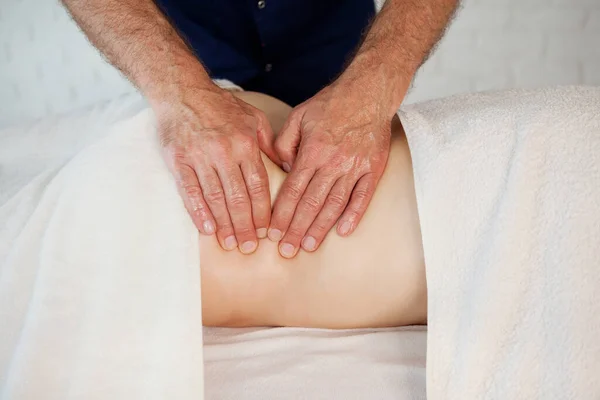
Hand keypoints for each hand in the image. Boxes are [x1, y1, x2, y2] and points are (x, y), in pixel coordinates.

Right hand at [158, 85, 278, 253]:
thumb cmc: (220, 106)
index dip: (262, 212)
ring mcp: (200, 157)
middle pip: (238, 197)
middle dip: (245, 226)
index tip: (266, 231)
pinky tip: (207, 228)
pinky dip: (198, 211)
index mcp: (245, 144)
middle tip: (249, 247)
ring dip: (224, 224)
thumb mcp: (253, 117)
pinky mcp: (178, 160)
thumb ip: (269, 143)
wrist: (182, 91)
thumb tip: (286, 165)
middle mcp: (224, 152)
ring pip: (215, 198)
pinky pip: (190, 191)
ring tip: (230, 243)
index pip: (257, 186)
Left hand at [269, 75, 392, 257]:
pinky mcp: (373, 169)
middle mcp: (333, 162)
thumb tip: (283, 170)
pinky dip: (354, 215)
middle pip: (311, 203)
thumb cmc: (331, 103)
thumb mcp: (299, 116)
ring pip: (335, 204)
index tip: (272, 233)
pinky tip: (343, 231)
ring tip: (309, 246)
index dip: (281, 214)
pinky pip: (363, 196)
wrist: (369, 92)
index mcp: (312, 151)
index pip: (293, 190)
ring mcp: (355, 167)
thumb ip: (285, 143)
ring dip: (321, 227)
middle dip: (296, 229)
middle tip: (287, 250)